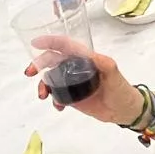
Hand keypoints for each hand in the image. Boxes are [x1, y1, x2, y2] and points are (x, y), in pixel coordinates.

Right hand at [26, 44, 140, 124]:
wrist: (125, 111)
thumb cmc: (121, 88)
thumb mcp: (113, 71)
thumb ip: (102, 62)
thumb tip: (89, 55)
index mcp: (84, 57)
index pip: (64, 45)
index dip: (49, 42)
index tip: (35, 43)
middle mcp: (76, 67)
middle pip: (52, 61)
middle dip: (38, 65)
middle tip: (30, 73)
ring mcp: (73, 82)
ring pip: (51, 79)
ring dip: (43, 85)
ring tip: (43, 96)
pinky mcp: (72, 96)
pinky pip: (57, 95)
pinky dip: (53, 100)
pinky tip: (58, 107)